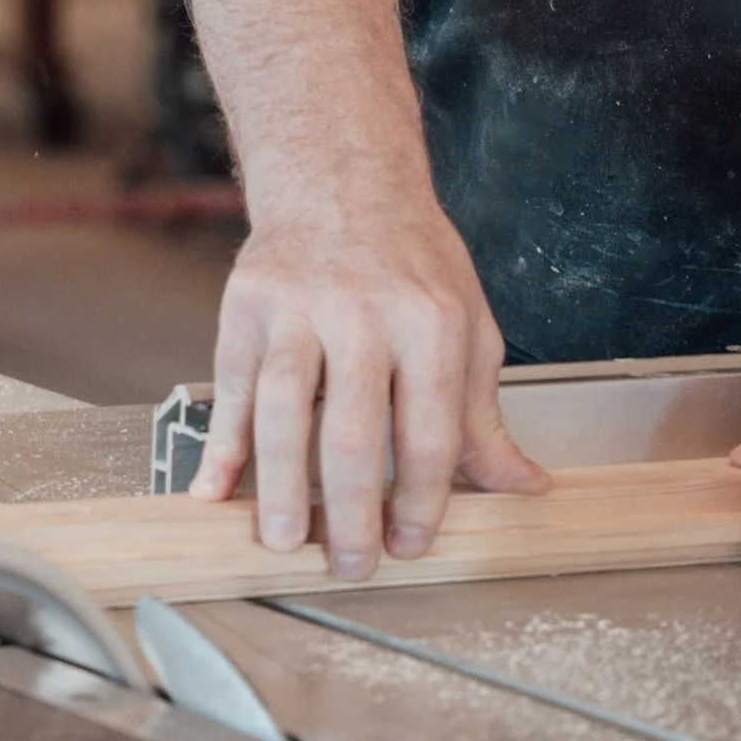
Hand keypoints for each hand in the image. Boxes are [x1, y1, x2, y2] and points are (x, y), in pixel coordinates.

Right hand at [191, 176, 545, 580]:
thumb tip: (524, 487)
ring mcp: (299, 306)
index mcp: (431, 320)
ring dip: (280, 488)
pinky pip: (230, 386)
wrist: (341, 176)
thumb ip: (482, 412)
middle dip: (351, 514)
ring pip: (284, 411)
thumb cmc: (410, 258)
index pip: (431, 432)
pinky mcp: (248, 303)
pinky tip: (216, 490)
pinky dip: (222, 444)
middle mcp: (364, 312)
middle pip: (355, 434)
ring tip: (284, 541)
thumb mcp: (466, 321)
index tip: (410, 543)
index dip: (423, 501)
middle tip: (349, 564)